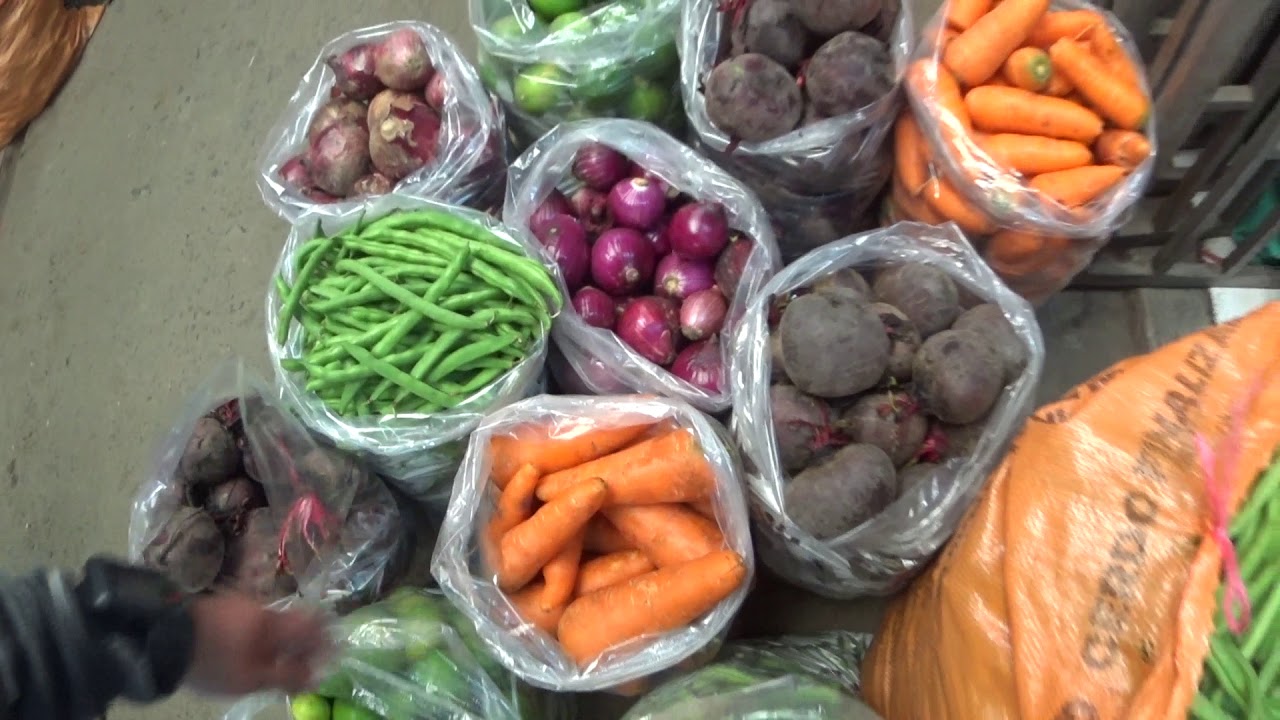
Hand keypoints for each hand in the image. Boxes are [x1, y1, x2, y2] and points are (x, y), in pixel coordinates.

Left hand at [184, 592, 332, 696]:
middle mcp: (262, 608)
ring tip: (278, 660)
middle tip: (307, 660)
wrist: (162, 638)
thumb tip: (317, 677)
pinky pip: (253, 620)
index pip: (314, 624)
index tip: (336, 650)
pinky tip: (251, 650)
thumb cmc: (213, 661)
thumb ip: (287, 677)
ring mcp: (240, 605)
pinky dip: (261, 635)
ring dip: (282, 638)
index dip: (328, 636)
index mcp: (274, 623)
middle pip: (294, 621)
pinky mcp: (221, 607)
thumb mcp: (251, 679)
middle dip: (305, 640)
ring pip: (272, 621)